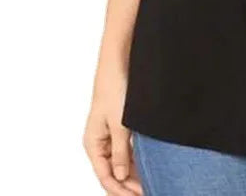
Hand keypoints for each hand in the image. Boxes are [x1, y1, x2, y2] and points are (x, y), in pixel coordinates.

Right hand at [83, 55, 142, 195]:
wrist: (119, 63)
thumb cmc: (114, 89)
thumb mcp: (119, 124)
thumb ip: (120, 152)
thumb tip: (119, 177)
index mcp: (93, 144)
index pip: (105, 177)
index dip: (121, 190)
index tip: (139, 195)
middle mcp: (100, 142)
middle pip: (114, 172)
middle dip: (129, 184)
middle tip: (150, 190)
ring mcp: (111, 134)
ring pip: (122, 161)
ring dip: (134, 172)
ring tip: (152, 181)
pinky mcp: (121, 126)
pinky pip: (128, 148)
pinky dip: (137, 158)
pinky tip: (150, 164)